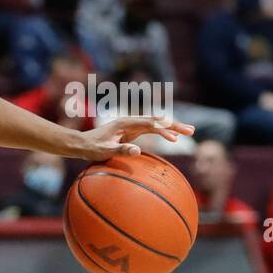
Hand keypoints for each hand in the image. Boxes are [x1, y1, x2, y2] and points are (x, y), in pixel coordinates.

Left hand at [77, 115, 194, 157]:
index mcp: (125, 123)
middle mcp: (130, 121)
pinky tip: (172, 137)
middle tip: (191, 131)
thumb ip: (120, 150)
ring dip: (172, 127)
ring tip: (189, 132)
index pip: (149, 124)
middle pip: (157, 120)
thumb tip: (137, 150)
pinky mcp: (131, 131)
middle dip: (174, 125)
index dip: (163, 130)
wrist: (81, 144)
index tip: (175, 138)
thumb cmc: (91, 148)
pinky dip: (163, 132)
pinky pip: (151, 130)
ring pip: (156, 124)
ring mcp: (131, 125)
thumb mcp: (105, 151)